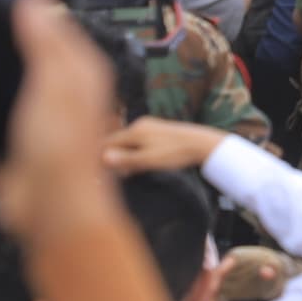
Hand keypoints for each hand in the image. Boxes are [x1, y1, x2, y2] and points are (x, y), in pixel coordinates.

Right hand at [0, 0, 121, 230]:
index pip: (55, 31)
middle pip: (17, 66)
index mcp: (76, 75)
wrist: (55, 216)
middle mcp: (58, 99)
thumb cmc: (65, 151)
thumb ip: (44, 44)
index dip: (30, 15)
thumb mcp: (55, 85)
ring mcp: (32, 129)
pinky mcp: (11, 159)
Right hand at [102, 117, 228, 174]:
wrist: (202, 143)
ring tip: (128, 172)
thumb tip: (103, 158)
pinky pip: (139, 142)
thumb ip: (126, 159)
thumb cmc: (176, 153)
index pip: (108, 142)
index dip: (101, 157)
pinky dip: (136, 153)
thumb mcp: (149, 160)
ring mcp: (150, 127)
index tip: (100, 173)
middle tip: (115, 175)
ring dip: (126, 157)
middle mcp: (140, 125)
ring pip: (128, 142)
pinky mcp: (158, 131)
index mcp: (135, 131)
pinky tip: (141, 163)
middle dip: (114, 158)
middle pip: (117, 142)